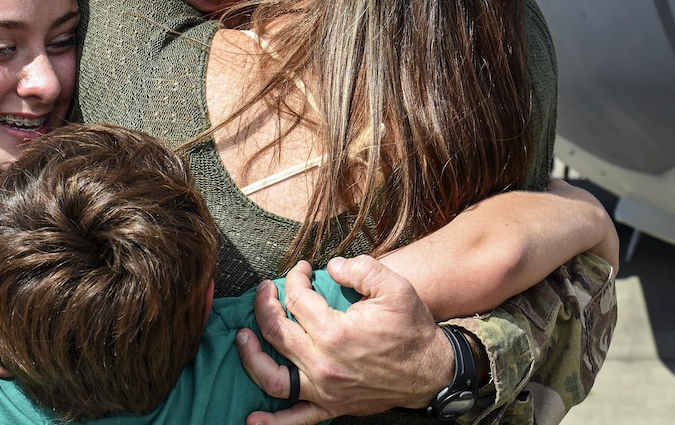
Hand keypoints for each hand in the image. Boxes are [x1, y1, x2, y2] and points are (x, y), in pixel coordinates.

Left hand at [238, 257, 453, 423]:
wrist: (432, 372)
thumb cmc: (412, 330)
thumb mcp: (394, 288)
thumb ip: (361, 269)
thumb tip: (331, 266)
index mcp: (335, 333)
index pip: (296, 299)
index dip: (294, 278)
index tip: (301, 269)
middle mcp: (323, 364)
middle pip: (275, 332)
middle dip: (264, 304)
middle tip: (266, 291)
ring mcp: (324, 389)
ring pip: (272, 377)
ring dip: (251, 356)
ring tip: (242, 337)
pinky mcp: (330, 406)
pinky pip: (295, 418)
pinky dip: (272, 422)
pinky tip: (252, 418)